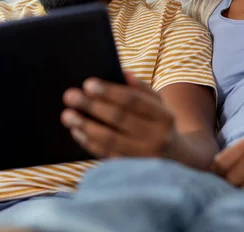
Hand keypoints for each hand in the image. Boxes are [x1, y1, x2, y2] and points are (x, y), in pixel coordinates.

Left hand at [61, 71, 177, 157]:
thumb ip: (141, 88)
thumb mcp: (158, 104)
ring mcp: (145, 157)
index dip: (109, 92)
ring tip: (67, 115)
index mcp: (165, 116)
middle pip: (119, 119)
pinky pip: (106, 155)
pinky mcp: (132, 171)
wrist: (176, 159)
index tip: (88, 84)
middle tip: (70, 96)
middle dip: (92, 106)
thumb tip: (122, 73)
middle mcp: (157, 138)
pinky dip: (89, 143)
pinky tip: (76, 131)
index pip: (133, 101)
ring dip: (85, 126)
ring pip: (110, 140)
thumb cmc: (158, 123)